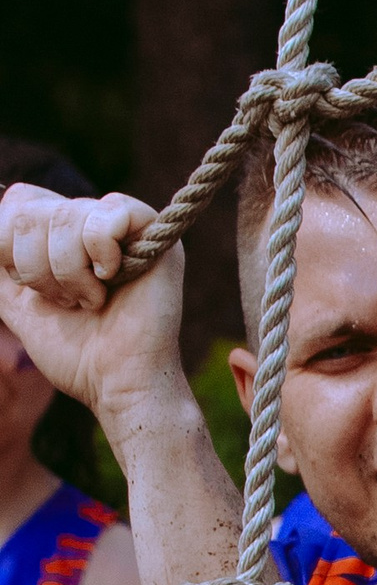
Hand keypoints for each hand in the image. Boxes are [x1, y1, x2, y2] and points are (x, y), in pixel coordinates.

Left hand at [0, 184, 187, 435]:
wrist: (117, 383)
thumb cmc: (76, 353)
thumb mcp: (17, 304)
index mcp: (64, 238)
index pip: (21, 201)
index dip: (9, 244)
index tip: (35, 290)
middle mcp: (94, 225)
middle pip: (34, 210)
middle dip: (37, 267)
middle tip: (68, 302)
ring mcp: (125, 227)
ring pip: (66, 214)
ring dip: (68, 271)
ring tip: (91, 300)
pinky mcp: (154, 232)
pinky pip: (109, 212)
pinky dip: (100, 252)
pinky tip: (114, 280)